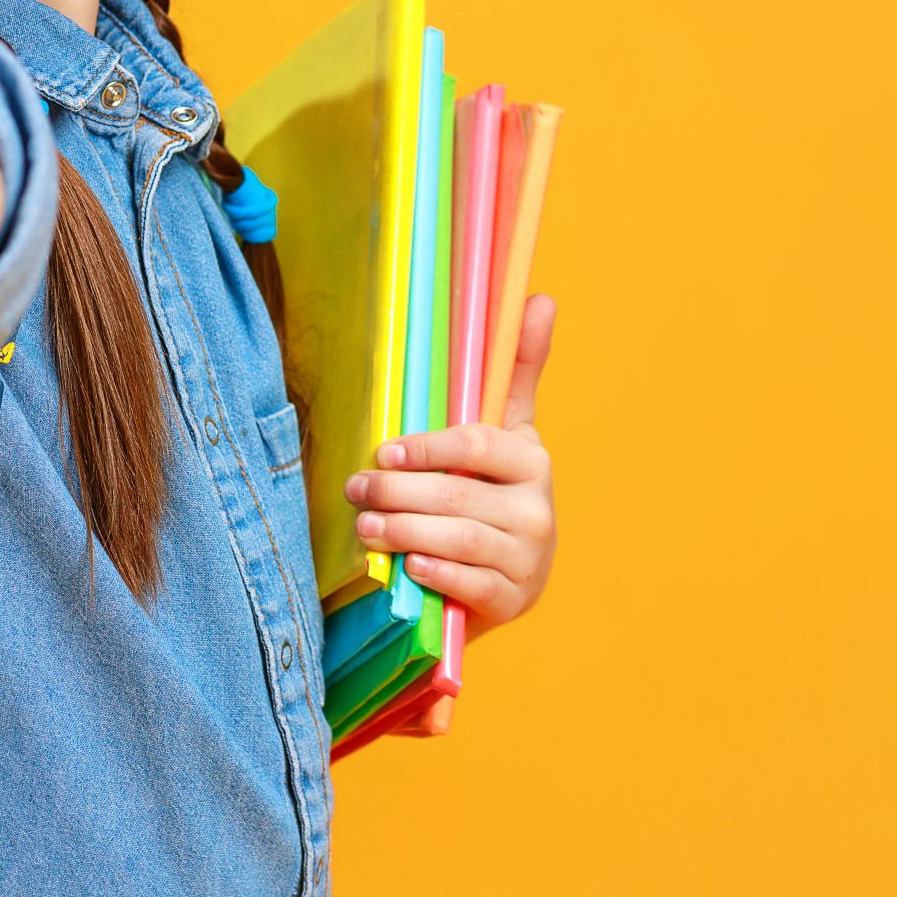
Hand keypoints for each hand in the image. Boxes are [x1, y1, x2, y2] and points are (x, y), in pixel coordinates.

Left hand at [344, 290, 559, 727]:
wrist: (503, 575)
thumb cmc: (490, 490)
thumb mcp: (502, 433)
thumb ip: (515, 370)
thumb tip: (542, 297)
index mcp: (531, 460)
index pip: (476, 445)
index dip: (426, 448)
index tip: (384, 452)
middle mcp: (539, 509)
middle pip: (457, 494)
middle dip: (397, 493)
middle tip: (354, 490)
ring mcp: (530, 558)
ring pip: (458, 540)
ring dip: (405, 533)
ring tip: (365, 527)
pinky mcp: (514, 599)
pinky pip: (470, 585)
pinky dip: (435, 575)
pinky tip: (407, 567)